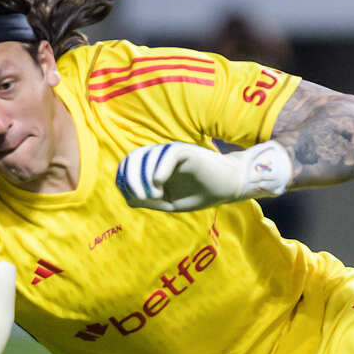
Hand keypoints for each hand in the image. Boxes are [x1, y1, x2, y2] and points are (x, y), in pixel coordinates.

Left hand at [115, 140, 291, 211]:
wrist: (228, 188)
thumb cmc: (201, 194)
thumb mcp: (169, 202)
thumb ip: (149, 199)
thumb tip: (130, 196)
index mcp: (154, 165)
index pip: (128, 166)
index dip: (125, 181)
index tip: (135, 198)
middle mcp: (160, 155)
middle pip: (133, 159)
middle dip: (131, 180)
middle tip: (143, 198)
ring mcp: (172, 152)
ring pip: (147, 156)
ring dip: (144, 178)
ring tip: (157, 196)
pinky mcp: (187, 151)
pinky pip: (167, 155)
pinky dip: (159, 171)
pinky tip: (160, 186)